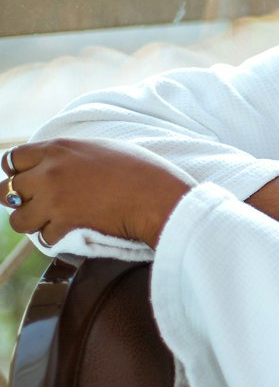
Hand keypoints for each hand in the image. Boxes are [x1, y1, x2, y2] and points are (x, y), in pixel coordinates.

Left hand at [3, 138, 192, 247]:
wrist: (156, 197)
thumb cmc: (139, 170)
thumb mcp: (98, 149)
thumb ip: (68, 156)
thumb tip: (52, 166)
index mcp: (57, 149)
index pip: (11, 160)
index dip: (16, 173)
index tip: (27, 182)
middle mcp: (48, 172)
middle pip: (5, 191)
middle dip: (20, 200)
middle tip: (40, 205)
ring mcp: (53, 200)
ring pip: (18, 220)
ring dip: (33, 223)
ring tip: (53, 221)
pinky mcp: (63, 224)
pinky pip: (44, 237)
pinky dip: (57, 237)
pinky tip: (74, 230)